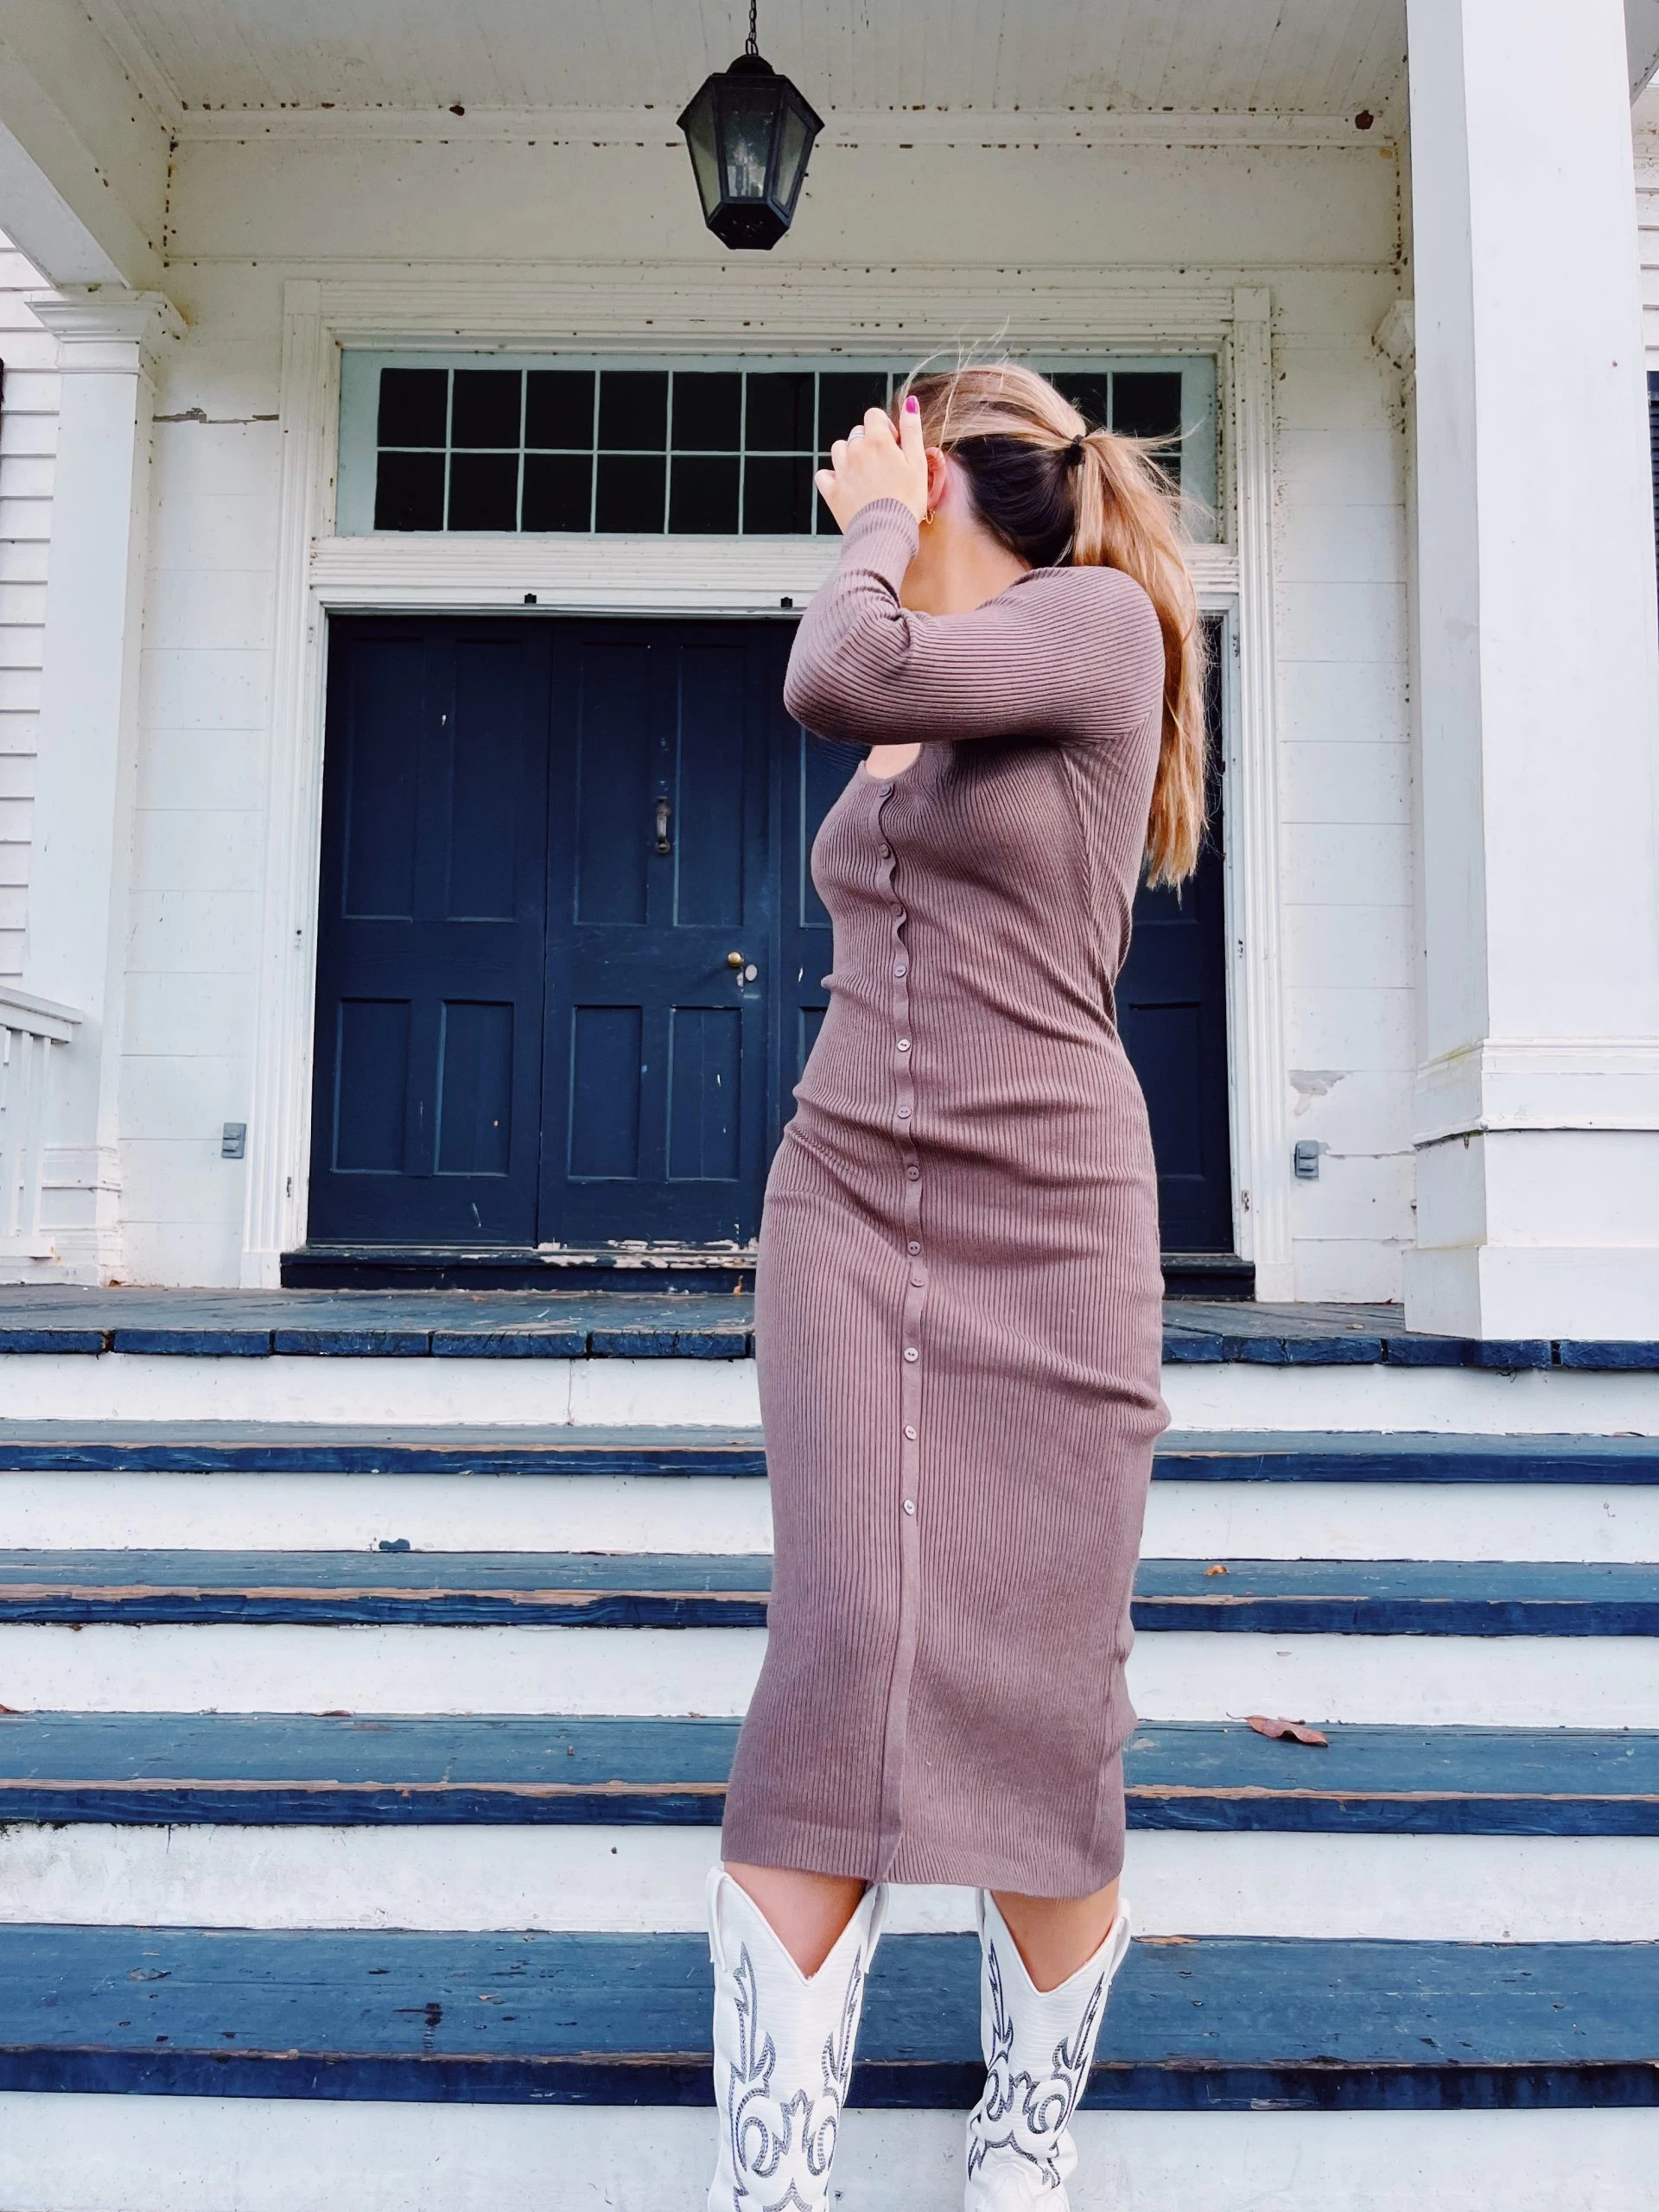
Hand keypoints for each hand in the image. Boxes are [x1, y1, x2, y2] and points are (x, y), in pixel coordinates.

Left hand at [815, 396, 928, 530]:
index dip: (884, 428)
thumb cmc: (907, 502)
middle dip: (869, 443)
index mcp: (877, 441)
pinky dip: (832, 477)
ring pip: (839, 449)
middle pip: (857, 433)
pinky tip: (846, 485)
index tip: (893, 446)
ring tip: (865, 476)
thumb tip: (909, 403)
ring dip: (850, 457)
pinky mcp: (831, 491)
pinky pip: (823, 475)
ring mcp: (840, 471)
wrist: (886, 533)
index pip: (873, 415)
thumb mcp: (917, 463)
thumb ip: (912, 430)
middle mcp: (855, 451)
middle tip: (883, 466)